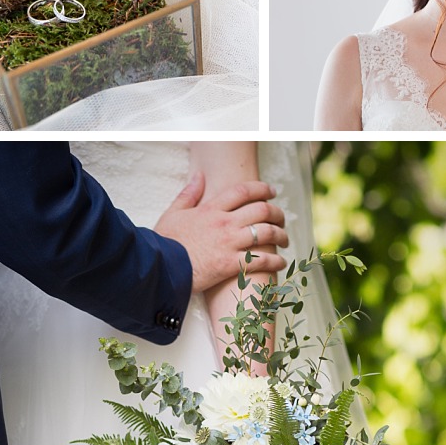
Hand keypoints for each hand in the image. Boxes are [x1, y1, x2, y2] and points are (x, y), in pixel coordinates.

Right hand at [155, 172, 288, 292]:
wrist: (160, 268)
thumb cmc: (164, 242)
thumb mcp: (173, 213)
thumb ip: (188, 194)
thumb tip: (199, 176)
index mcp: (211, 209)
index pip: (243, 191)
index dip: (262, 188)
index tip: (271, 191)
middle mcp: (224, 223)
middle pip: (261, 210)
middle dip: (277, 212)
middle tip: (281, 218)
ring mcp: (229, 244)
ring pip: (266, 233)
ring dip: (281, 235)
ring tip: (284, 240)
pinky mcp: (231, 265)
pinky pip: (261, 260)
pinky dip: (275, 261)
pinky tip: (281, 263)